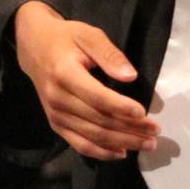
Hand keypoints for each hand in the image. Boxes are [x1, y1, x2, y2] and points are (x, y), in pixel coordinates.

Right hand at [13, 2, 159, 161]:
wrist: (34, 47)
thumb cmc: (66, 39)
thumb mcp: (88, 35)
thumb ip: (109, 54)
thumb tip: (130, 76)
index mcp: (65, 74)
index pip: (97, 97)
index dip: (121, 107)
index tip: (144, 113)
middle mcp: (57, 98)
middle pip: (98, 121)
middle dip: (130, 129)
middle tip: (155, 132)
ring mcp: (55, 114)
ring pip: (92, 136)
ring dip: (122, 143)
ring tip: (147, 144)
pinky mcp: (55, 124)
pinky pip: (79, 144)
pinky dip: (101, 152)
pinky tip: (121, 153)